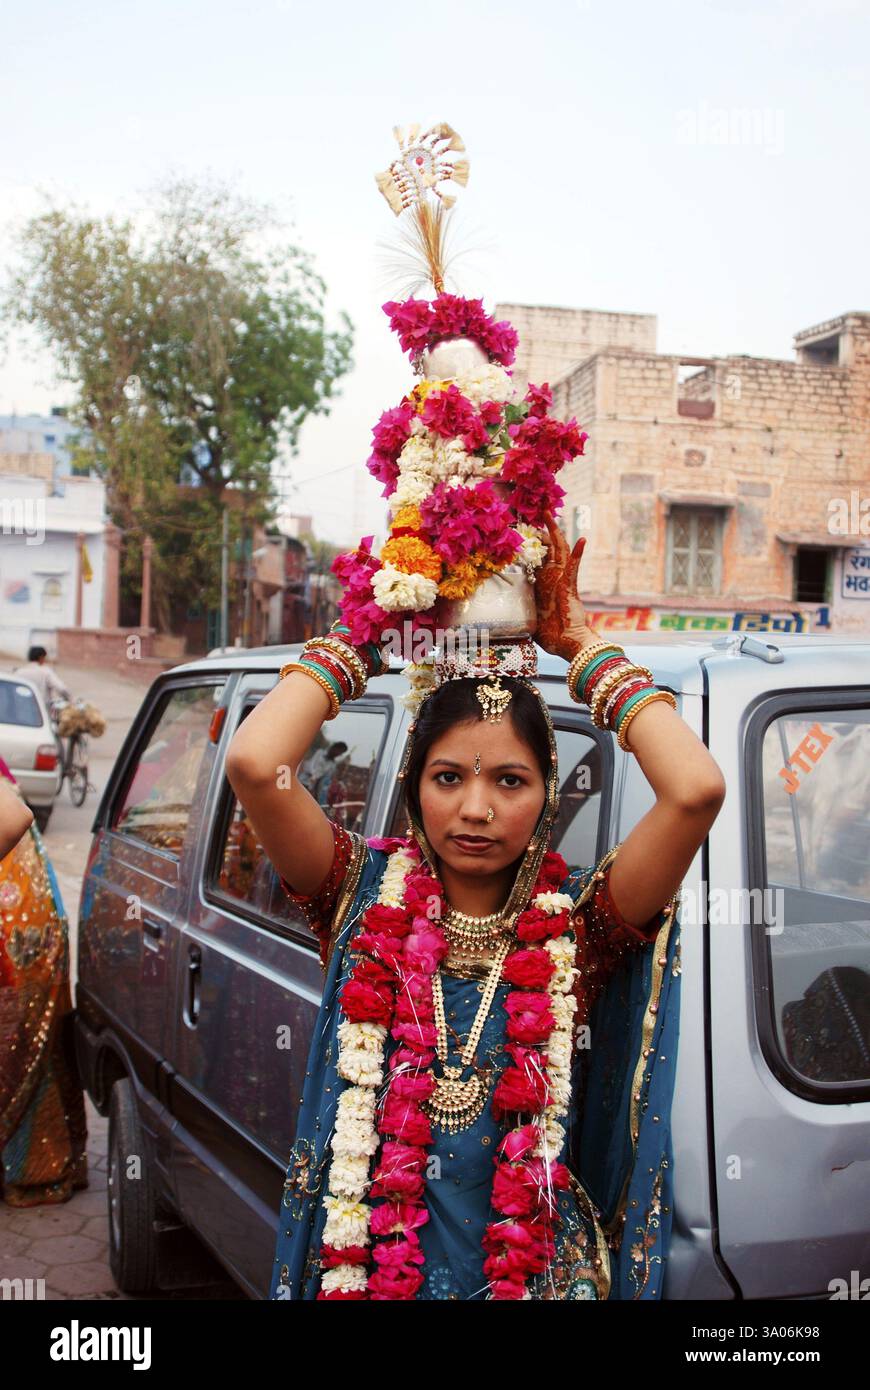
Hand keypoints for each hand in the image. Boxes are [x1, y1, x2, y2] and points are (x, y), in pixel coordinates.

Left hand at [534, 513, 592, 661]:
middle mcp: (554, 579)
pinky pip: (573, 568)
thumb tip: (503, 620)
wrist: (569, 644)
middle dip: (542, 532)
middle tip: (534, 515)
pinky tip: (582, 539)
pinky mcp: (570, 587)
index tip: (523, 534)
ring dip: (555, 532)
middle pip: (549, 549)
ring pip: (560, 551)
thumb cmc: (551, 636)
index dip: (532, 546)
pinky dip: (578, 554)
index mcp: (544, 585)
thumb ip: (521, 613)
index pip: (538, 559)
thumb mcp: (529, 620)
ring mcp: (563, 581)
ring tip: (549, 514)